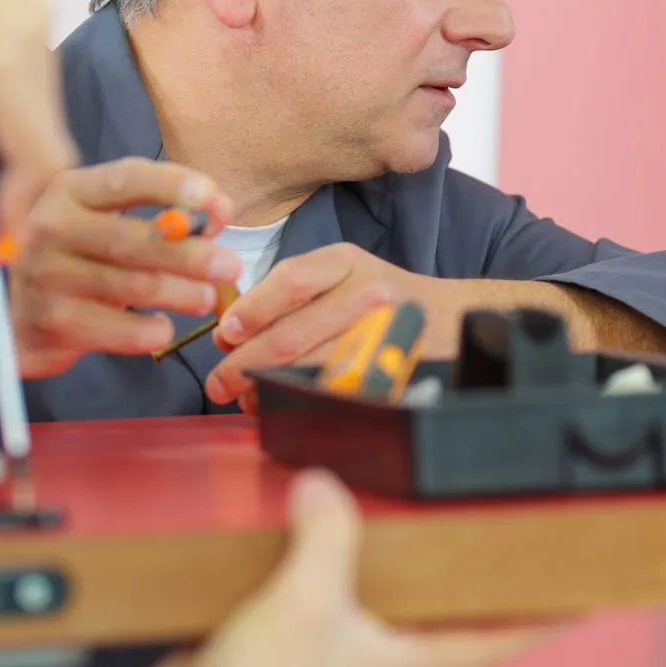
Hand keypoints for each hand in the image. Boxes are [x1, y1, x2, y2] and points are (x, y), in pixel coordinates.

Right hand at [11, 159, 240, 376]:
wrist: (15, 311)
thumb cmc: (78, 257)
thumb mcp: (111, 222)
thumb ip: (166, 213)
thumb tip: (220, 211)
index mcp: (70, 191)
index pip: (124, 179)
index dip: (170, 185)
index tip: (212, 197)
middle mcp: (50, 227)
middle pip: (131, 239)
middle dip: (188, 254)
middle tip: (230, 266)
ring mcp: (45, 276)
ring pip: (127, 285)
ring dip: (178, 293)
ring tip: (208, 298)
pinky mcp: (48, 321)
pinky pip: (113, 328)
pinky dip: (147, 330)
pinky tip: (163, 327)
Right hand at [75, 471, 552, 666]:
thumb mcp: (309, 602)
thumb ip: (328, 536)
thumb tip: (329, 488)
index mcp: (399, 654)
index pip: (494, 636)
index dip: (543, 617)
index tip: (583, 598)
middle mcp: (368, 648)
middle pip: (432, 606)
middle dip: (459, 570)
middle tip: (485, 526)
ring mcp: (321, 642)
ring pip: (363, 586)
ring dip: (372, 549)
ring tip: (384, 501)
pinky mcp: (272, 633)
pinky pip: (298, 580)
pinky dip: (298, 550)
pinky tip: (286, 521)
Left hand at [205, 244, 445, 408]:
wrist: (445, 318)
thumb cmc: (376, 300)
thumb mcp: (338, 278)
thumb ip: (286, 299)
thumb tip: (228, 334)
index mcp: (344, 263)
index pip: (292, 280)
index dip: (253, 309)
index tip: (226, 334)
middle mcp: (365, 292)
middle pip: (294, 332)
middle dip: (246, 362)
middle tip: (220, 382)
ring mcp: (379, 336)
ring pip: (309, 368)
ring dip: (267, 386)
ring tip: (244, 397)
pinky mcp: (388, 370)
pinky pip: (335, 390)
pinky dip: (299, 400)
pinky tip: (281, 403)